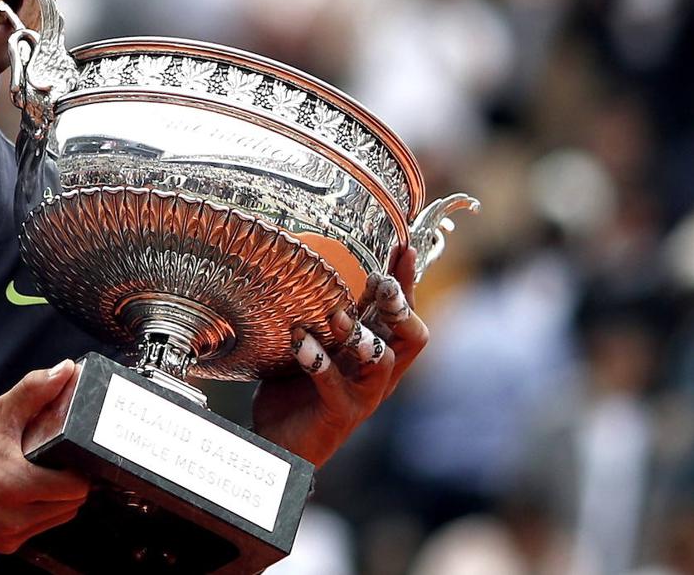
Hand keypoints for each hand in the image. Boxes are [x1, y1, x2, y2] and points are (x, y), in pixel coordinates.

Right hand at [0, 360, 88, 552]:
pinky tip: (27, 493)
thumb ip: (36, 390)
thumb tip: (65, 370)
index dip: (80, 469)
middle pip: (70, 506)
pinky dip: (38, 514)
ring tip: (43, 476)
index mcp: (16, 484)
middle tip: (58, 463)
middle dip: (70, 484)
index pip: (76, 488)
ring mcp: (5, 534)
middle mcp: (13, 516)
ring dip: (56, 501)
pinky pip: (35, 530)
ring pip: (55, 520)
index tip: (72, 455)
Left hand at [251, 247, 427, 466]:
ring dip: (361, 335)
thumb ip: (323, 316)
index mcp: (375, 353)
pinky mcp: (340, 413)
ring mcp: (363, 395)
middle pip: (413, 336)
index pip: (403, 313)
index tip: (405, 248)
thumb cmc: (297, 389)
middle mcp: (378, 375)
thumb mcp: (315, 344)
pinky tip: (299, 342)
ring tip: (336, 315)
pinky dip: (318, 360)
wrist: (281, 444)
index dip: (408, 282)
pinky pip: (335, 384)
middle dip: (400, 306)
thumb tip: (315, 268)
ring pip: (384, 361)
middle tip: (382, 283)